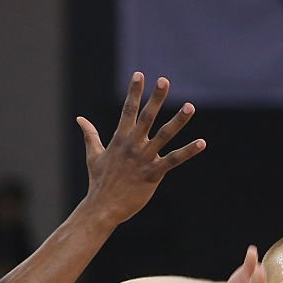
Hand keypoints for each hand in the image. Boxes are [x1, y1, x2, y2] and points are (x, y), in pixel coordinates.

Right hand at [76, 73, 205, 227]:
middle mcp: (132, 145)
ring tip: (190, 106)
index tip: (140, 74)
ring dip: (178, 121)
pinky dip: (188, 152)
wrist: (102, 207)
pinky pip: (173, 160)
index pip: (128, 110)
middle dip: (155, 98)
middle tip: (164, 80)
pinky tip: (201, 143)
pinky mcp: (153, 174)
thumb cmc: (99, 182)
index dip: (134, 92)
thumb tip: (80, 119)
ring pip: (163, 135)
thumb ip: (90, 135)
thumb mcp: (93, 155)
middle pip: (146, 117)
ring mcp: (143, 159)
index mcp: (120, 139)